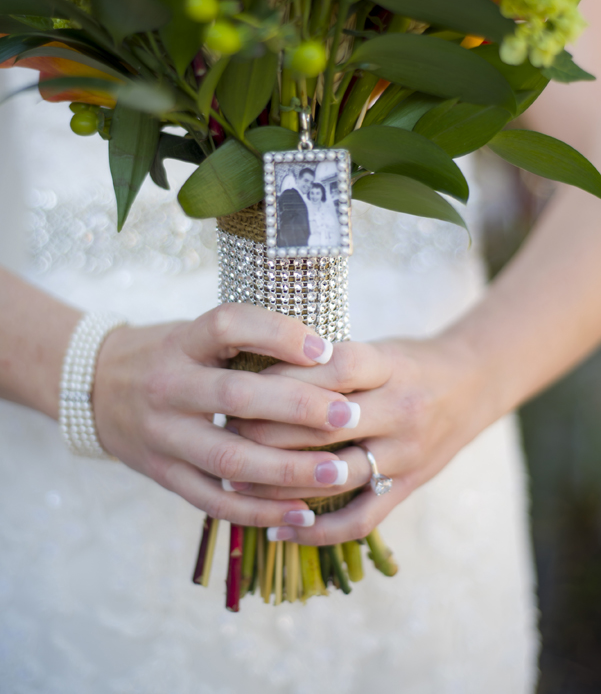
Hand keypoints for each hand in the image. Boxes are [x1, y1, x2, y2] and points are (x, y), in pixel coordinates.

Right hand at [92, 303, 360, 528]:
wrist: (97, 387)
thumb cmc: (170, 355)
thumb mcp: (196, 334)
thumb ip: (246, 342)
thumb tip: (327, 353)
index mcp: (183, 341)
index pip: (228, 324)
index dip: (278, 334)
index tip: (324, 348)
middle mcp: (168, 386)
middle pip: (235, 397)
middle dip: (299, 408)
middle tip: (349, 415)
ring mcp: (162, 435)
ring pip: (229, 458)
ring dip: (288, 469)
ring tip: (338, 471)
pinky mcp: (162, 474)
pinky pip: (214, 500)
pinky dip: (260, 510)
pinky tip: (302, 513)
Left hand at [227, 335, 498, 544]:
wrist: (473, 384)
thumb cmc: (408, 361)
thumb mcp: (376, 345)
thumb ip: (329, 360)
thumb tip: (253, 369)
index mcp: (389, 365)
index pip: (331, 367)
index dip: (281, 376)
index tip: (238, 380)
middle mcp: (400, 410)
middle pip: (323, 424)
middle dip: (265, 429)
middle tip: (223, 428)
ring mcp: (406, 454)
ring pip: (333, 475)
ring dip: (278, 480)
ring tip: (234, 478)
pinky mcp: (408, 487)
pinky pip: (359, 519)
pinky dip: (316, 531)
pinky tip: (277, 529)